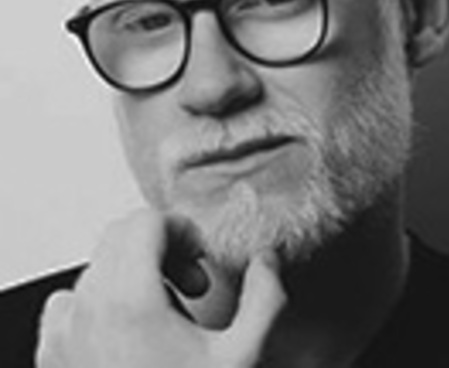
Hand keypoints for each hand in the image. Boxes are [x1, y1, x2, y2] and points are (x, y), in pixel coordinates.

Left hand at [36, 209, 285, 367]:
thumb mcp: (245, 358)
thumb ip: (266, 296)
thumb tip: (267, 258)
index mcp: (130, 302)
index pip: (146, 222)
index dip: (183, 230)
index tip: (200, 260)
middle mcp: (88, 310)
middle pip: (122, 234)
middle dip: (162, 246)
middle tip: (189, 282)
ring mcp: (65, 333)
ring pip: (99, 263)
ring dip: (136, 271)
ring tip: (165, 311)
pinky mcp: (54, 355)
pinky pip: (72, 299)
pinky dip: (101, 296)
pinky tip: (129, 327)